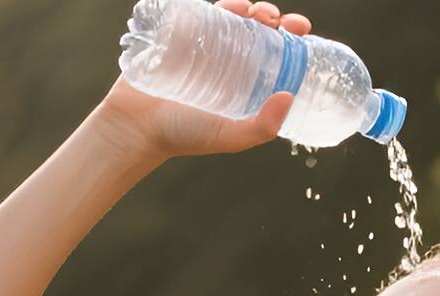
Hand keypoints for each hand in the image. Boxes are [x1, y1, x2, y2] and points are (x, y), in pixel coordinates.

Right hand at [96, 1, 313, 162]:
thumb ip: (260, 127)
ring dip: (253, 8)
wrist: (136, 125)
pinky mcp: (183, 33)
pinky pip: (206, 10)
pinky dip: (223, 4)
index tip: (303, 32)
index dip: (292, 42)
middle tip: (281, 22)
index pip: (275, 59)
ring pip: (236, 17)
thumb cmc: (183, 135)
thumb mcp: (228, 137)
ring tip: (260, 14)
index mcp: (245, 87)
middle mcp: (229, 65)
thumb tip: (289, 97)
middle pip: (259, 33)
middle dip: (275, 19)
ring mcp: (206, 47)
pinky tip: (234, 6)